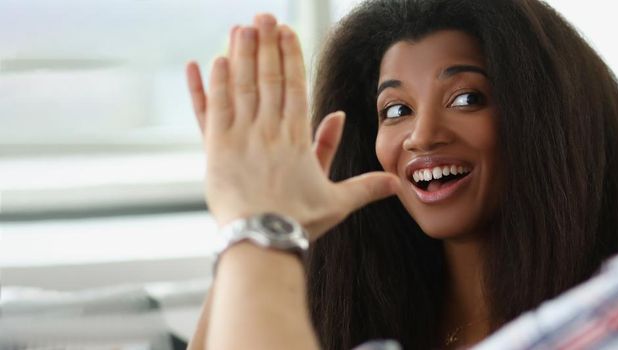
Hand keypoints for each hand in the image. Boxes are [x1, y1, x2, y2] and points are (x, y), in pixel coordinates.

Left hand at [184, 14, 396, 238]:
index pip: (295, 86)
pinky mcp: (215, 149)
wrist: (261, 239)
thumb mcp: (338, 203)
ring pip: (240, 87)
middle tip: (262, 17)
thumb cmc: (300, 222)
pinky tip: (210, 63)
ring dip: (239, 55)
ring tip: (239, 28)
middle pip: (267, 78)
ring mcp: (241, 137)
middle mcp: (269, 131)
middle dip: (265, 44)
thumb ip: (367, 187)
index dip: (290, 55)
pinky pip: (212, 110)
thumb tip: (397, 182)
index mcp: (298, 139)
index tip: (286, 31)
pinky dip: (210, 86)